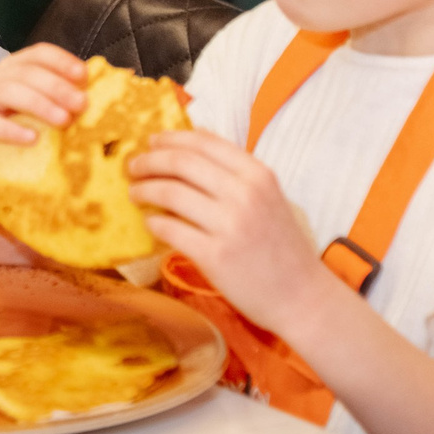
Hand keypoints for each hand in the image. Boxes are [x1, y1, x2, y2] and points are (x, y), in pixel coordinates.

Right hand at [0, 42, 86, 160]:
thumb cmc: (22, 144)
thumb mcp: (44, 118)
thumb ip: (62, 102)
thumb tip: (96, 92)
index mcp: (9, 72)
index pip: (34, 55)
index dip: (60, 61)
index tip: (83, 75)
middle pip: (21, 72)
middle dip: (55, 86)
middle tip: (81, 104)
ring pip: (3, 91)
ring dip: (38, 103)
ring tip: (63, 121)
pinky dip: (10, 130)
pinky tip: (32, 139)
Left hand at [131, 129, 325, 329]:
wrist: (301, 296)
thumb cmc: (280, 246)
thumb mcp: (269, 197)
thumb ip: (235, 170)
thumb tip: (194, 137)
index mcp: (258, 175)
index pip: (203, 142)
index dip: (170, 138)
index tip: (150, 142)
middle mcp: (245, 194)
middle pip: (181, 162)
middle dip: (149, 161)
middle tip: (132, 167)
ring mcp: (230, 225)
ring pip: (170, 192)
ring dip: (143, 189)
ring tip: (135, 192)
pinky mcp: (215, 256)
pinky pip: (169, 228)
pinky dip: (152, 222)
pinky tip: (150, 222)